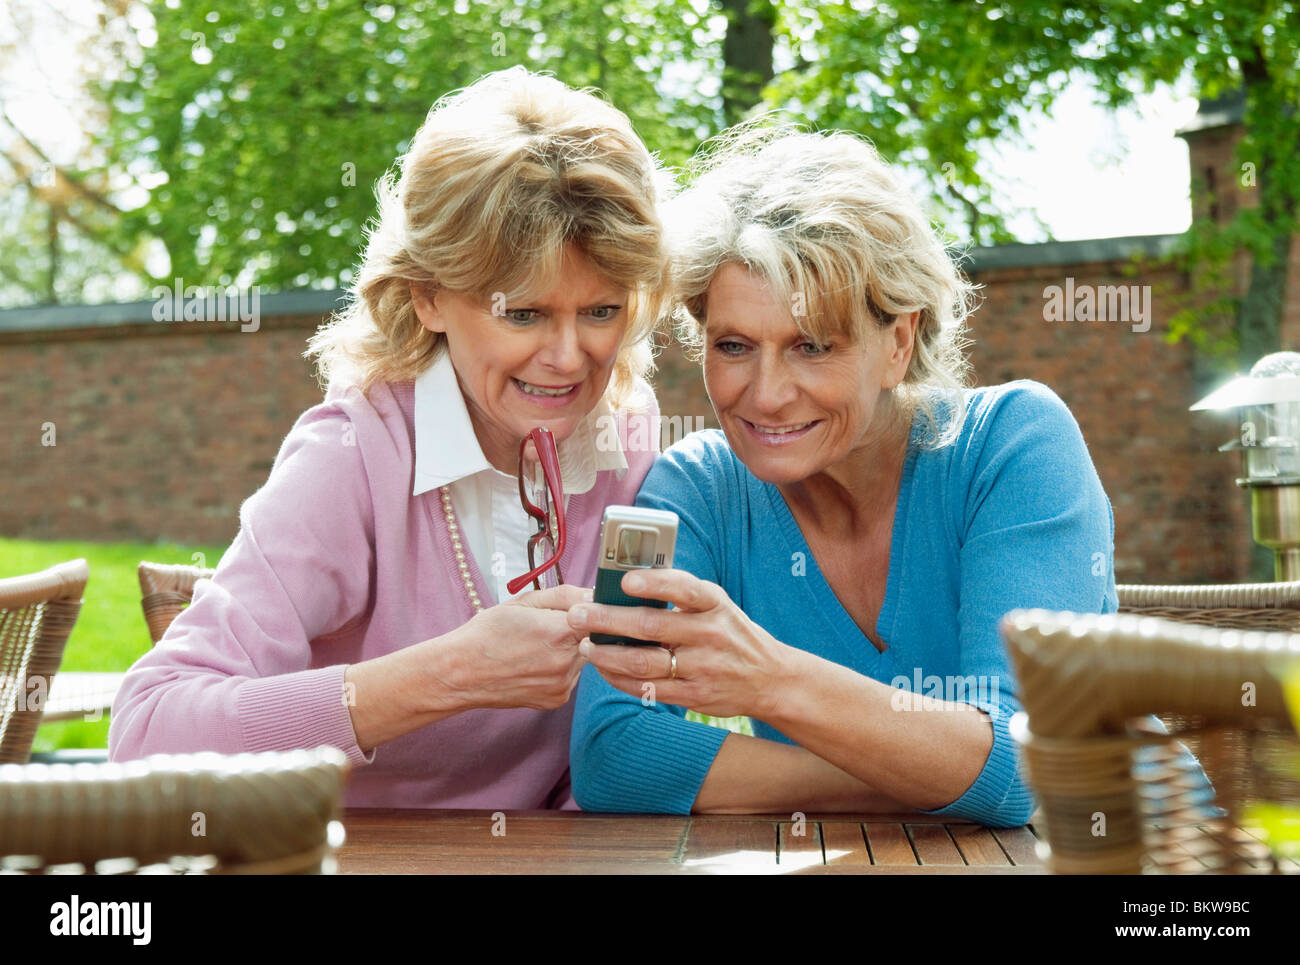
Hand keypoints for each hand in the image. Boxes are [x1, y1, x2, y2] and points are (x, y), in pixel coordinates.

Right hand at [437, 583, 592, 711]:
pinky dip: (559, 668)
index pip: (598, 615)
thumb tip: (594, 594)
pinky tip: (534, 664)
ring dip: (568, 649)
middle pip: (592, 637)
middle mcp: (566, 662)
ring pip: (582, 657)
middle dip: (576, 629)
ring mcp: (563, 684)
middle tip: (544, 628)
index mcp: (560, 631)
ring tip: (535, 647)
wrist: (462, 672)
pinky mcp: (558, 699)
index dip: (587, 610)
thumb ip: (565, 595)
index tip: (574, 609)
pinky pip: (570, 677)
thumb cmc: (487, 633)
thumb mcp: (524, 602)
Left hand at [566, 569, 791, 719]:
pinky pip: (649, 689)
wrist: (770, 678)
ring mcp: (702, 667)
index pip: (684, 588)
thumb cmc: (732, 633)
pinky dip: (621, 679)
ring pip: (644, 662)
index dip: (654, 583)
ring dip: (608, 655)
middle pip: (651, 627)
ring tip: (586, 646)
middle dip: (608, 620)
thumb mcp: (718, 605)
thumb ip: (681, 595)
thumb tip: (626, 583)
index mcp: (714, 604)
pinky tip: (604, 669)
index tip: (625, 581)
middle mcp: (709, 634)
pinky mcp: (694, 695)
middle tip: (578, 615)